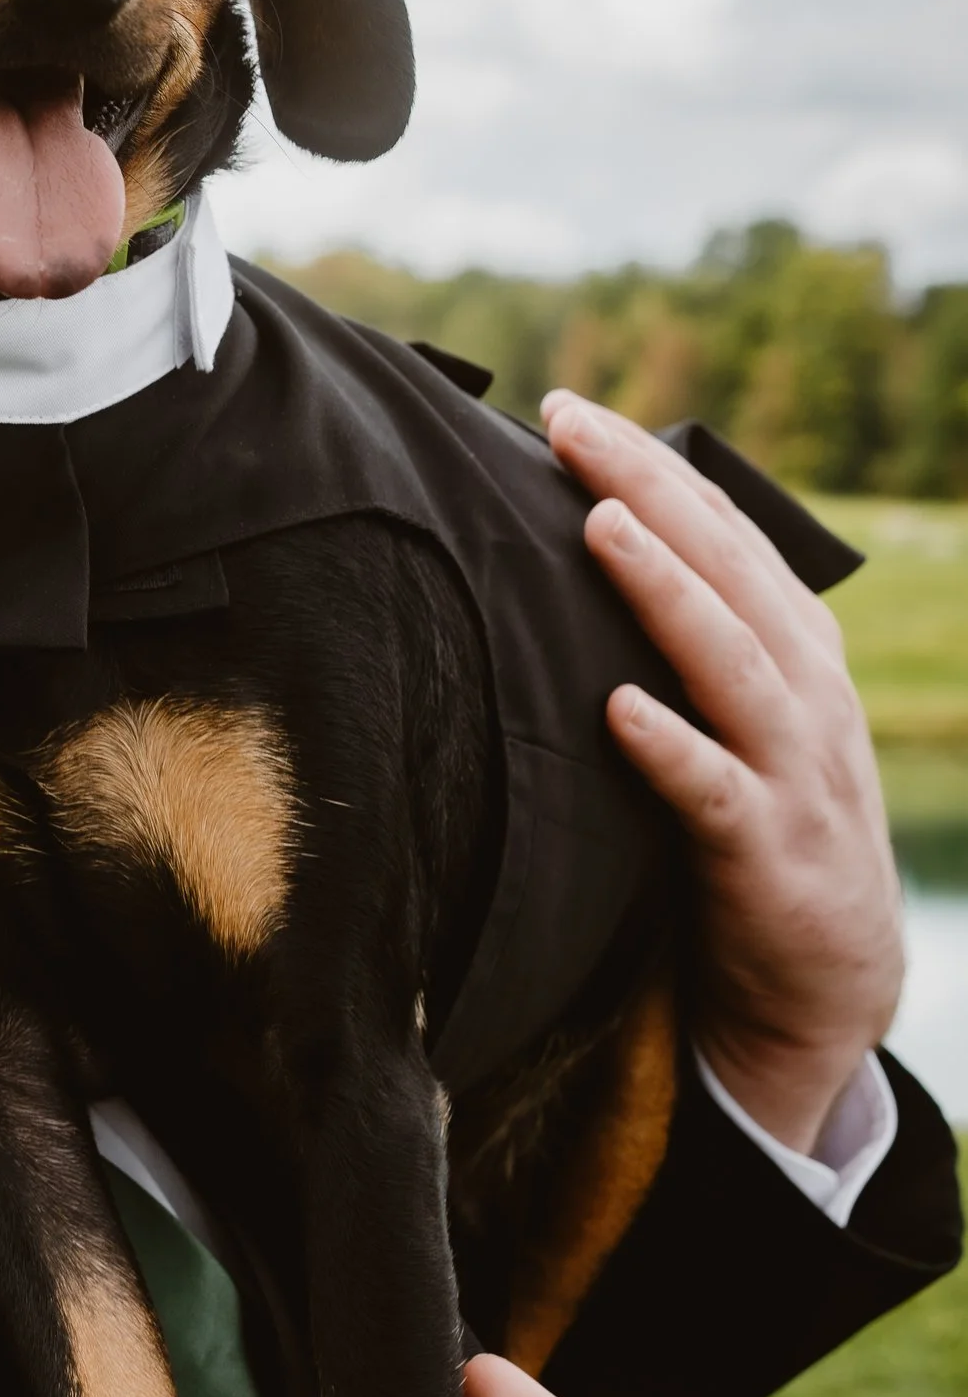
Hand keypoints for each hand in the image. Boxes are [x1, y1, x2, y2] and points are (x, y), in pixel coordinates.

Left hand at [541, 391, 904, 1151]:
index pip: (722, 534)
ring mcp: (794, 774)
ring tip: (598, 525)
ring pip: (731, 662)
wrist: (827, 989)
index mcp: (795, 650)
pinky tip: (618, 708)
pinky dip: (670, 747)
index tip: (568, 407)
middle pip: (726, 571)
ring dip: (665, 591)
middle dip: (646, 489)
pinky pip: (714, 794)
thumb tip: (590, 547)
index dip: (649, 466)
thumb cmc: (757, 832)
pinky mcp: (768, 857)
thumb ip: (688, 641)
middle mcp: (806, 695)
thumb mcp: (739, 720)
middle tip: (568, 424)